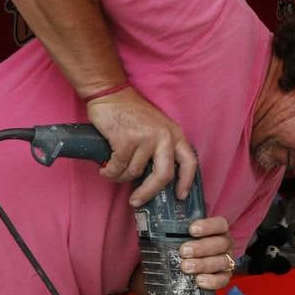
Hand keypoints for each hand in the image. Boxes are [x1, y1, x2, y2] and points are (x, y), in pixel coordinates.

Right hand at [86, 86, 196, 206]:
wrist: (110, 93)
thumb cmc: (131, 112)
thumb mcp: (157, 127)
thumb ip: (161, 149)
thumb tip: (157, 180)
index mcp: (174, 134)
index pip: (189, 162)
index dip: (186, 182)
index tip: (180, 196)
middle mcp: (164, 137)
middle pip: (163, 175)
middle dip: (149, 192)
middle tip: (137, 201)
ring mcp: (146, 139)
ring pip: (134, 173)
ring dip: (121, 176)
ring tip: (113, 171)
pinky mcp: (126, 141)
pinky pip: (118, 167)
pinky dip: (109, 172)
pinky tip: (105, 169)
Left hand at [180, 216, 236, 290]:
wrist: (188, 265)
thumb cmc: (185, 245)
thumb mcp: (180, 233)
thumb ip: (173, 227)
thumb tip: (155, 218)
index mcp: (218, 230)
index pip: (220, 224)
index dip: (208, 226)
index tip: (192, 229)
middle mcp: (225, 244)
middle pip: (220, 243)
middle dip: (201, 247)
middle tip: (184, 251)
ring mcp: (227, 260)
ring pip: (222, 261)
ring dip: (203, 264)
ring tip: (186, 267)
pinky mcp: (225, 276)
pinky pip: (223, 279)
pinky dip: (212, 281)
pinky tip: (199, 280)